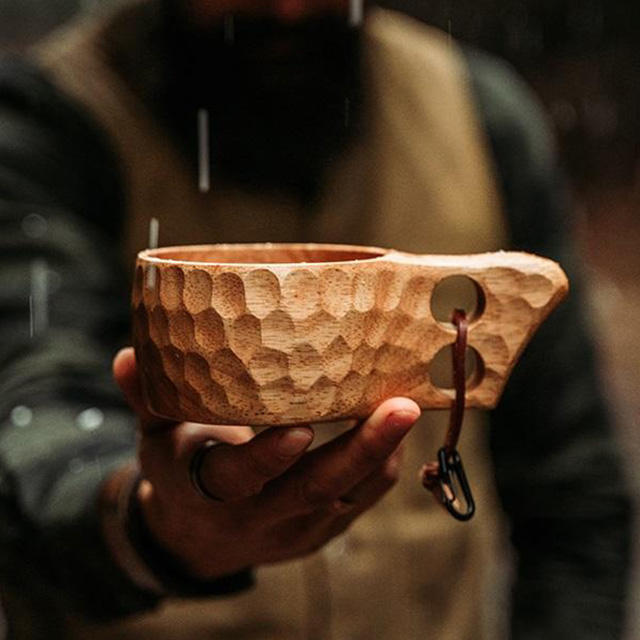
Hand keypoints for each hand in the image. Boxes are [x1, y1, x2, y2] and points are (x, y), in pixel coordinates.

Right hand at [112, 347, 419, 579]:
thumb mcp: (155, 436)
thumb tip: (129, 355)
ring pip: (349, 494)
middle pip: (314, 488)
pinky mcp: (323, 530)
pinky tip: (393, 427)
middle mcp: (257, 516)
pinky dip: (382, 463)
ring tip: (407, 404)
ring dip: (382, 451)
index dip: (268, 457)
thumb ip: (147, 397)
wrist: (200, 538)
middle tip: (401, 406)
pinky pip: (362, 499)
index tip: (301, 427)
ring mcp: (296, 529)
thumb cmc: (180, 472)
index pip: (238, 479)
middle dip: (362, 448)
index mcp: (207, 491)